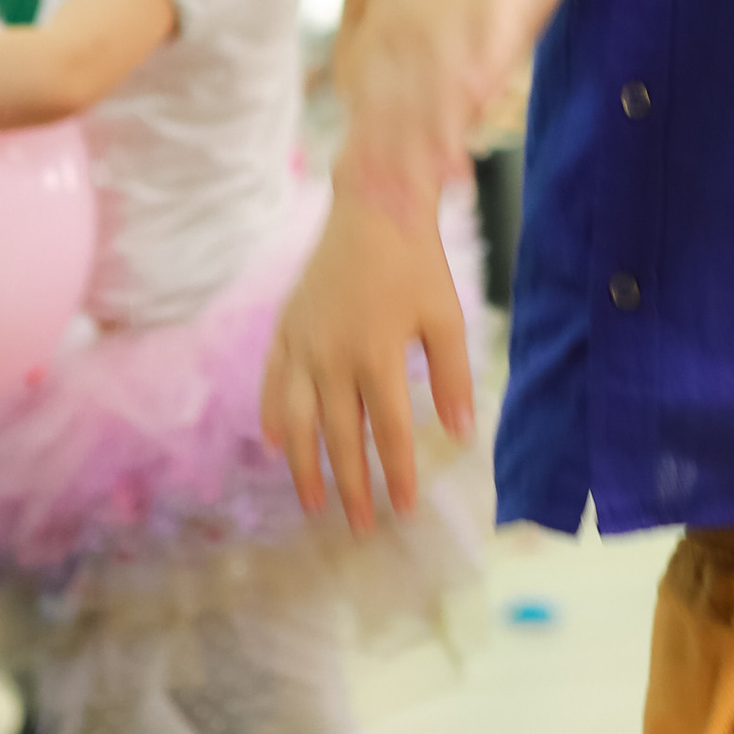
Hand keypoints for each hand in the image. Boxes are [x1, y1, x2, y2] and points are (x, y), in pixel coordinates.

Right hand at [261, 188, 472, 533]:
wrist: (371, 206)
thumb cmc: (416, 262)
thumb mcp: (445, 318)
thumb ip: (452, 377)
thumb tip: (462, 434)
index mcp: (376, 355)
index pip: (387, 432)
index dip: (397, 474)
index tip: (404, 509)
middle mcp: (331, 357)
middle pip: (338, 438)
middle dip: (349, 487)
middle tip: (359, 527)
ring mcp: (301, 345)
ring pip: (295, 421)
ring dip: (303, 466)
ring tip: (311, 502)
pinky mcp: (285, 330)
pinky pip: (271, 384)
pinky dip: (270, 418)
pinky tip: (275, 445)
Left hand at [337, 0, 574, 225]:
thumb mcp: (456, 0)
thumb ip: (447, 44)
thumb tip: (448, 88)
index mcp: (394, 34)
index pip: (372, 107)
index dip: (366, 155)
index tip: (358, 198)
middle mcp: (405, 42)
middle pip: (386, 123)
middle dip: (380, 176)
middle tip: (377, 227)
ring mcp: (438, 39)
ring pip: (417, 117)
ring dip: (409, 170)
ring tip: (406, 217)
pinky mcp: (479, 35)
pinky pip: (461, 94)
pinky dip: (451, 135)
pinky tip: (453, 169)